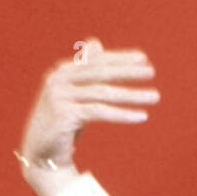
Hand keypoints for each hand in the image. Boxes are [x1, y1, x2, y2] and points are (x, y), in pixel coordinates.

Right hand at [18, 37, 159, 195]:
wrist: (41, 154)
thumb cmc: (62, 123)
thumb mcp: (74, 94)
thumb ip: (85, 71)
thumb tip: (95, 41)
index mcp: (62, 72)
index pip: (95, 61)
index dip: (119, 58)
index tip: (143, 58)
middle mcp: (58, 80)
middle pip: (99, 73)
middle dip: (127, 71)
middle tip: (151, 71)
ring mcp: (59, 96)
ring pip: (103, 93)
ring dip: (131, 95)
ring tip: (155, 96)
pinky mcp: (64, 114)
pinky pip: (100, 112)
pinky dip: (122, 114)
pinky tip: (141, 116)